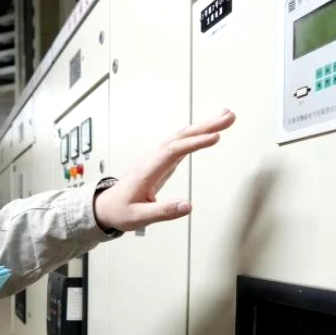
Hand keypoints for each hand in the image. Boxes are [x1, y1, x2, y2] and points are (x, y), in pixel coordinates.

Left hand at [93, 109, 235, 231]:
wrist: (107, 206)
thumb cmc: (121, 211)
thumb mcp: (139, 217)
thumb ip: (163, 212)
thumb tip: (188, 206)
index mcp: (147, 171)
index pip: (172, 151)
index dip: (194, 143)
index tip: (214, 138)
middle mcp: (152, 159)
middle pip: (180, 137)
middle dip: (205, 126)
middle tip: (228, 117)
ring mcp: (157, 158)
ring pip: (181, 136)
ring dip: (203, 125)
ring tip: (226, 116)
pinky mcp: (162, 160)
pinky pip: (180, 142)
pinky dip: (197, 133)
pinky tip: (210, 129)